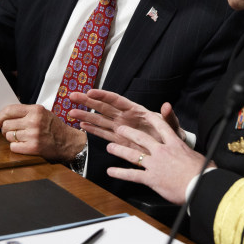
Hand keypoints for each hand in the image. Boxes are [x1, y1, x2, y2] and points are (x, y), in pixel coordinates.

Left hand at [0, 103, 86, 161]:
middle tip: (11, 131)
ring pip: (9, 136)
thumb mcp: (43, 113)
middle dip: (5, 129)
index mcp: (36, 110)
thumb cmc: (55, 127)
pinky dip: (16, 146)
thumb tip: (6, 114)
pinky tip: (23, 145)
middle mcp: (34, 121)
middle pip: (6, 124)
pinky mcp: (33, 147)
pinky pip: (13, 147)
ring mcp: (33, 135)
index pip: (9, 110)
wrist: (68, 141)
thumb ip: (27, 112)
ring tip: (21, 138)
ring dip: (11, 138)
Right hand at [68, 89, 185, 149]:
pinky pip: (103, 134)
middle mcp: (125, 118)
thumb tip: (167, 106)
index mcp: (136, 110)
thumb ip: (168, 117)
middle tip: (73, 96)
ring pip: (100, 120)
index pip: (117, 100)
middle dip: (88, 102)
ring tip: (71, 112)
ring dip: (86, 116)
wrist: (170, 152)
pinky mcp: (119, 140)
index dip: (103, 95)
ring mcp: (121, 129)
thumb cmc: (171, 135)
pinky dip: (93, 130)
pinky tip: (82, 126)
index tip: (90, 92)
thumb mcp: (171, 126)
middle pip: (103, 107)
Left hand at [105, 113, 205, 204]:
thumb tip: (203, 160)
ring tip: (110, 148)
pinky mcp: (151, 178)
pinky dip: (120, 173)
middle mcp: (162, 151)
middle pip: (142, 138)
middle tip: (120, 129)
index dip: (153, 119)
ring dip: (119, 150)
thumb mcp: (200, 157)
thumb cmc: (203, 173)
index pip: (162, 127)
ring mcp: (155, 164)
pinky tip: (111, 172)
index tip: (146, 114)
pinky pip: (132, 175)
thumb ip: (194, 157)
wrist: (199, 185)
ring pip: (133, 155)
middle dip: (129, 133)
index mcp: (175, 144)